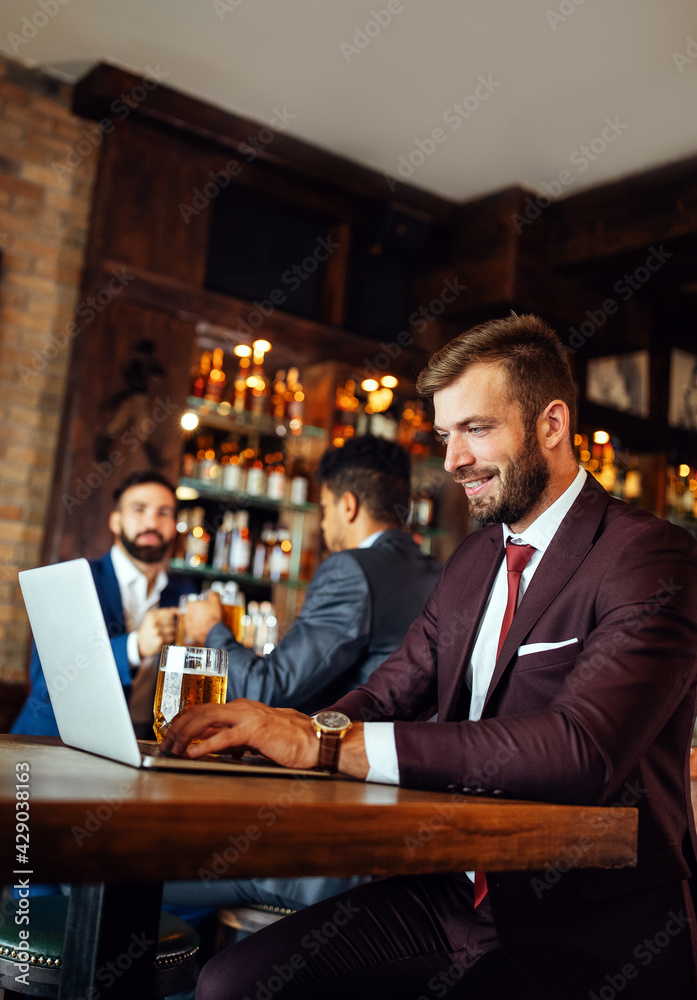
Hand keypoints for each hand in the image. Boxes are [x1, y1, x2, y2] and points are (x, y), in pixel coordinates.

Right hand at [137, 607, 176, 657]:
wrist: (140, 644)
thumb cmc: (149, 629)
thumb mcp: (154, 618)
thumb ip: (166, 612)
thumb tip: (178, 610)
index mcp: (151, 615)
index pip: (169, 613)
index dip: (171, 618)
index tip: (167, 621)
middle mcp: (153, 622)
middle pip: (172, 621)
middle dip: (171, 626)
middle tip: (164, 629)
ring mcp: (156, 631)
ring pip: (173, 630)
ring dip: (171, 633)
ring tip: (163, 635)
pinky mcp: (159, 640)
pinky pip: (172, 638)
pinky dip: (169, 639)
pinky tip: (163, 640)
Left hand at [160, 698, 319, 767]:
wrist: (317, 739)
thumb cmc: (292, 740)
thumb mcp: (257, 737)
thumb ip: (237, 739)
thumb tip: (217, 746)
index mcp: (242, 708)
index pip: (205, 709)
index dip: (184, 721)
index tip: (171, 734)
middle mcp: (242, 707)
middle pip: (200, 710)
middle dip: (178, 726)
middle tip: (165, 743)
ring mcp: (248, 717)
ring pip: (206, 718)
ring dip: (185, 734)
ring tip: (173, 748)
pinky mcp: (255, 731)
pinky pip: (224, 737)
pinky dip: (204, 745)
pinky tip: (192, 753)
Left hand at [183, 593, 222, 644]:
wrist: (215, 632)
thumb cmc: (214, 616)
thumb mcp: (216, 601)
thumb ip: (212, 595)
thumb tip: (212, 593)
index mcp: (191, 606)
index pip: (193, 603)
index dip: (200, 605)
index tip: (205, 607)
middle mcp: (187, 615)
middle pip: (192, 613)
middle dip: (198, 613)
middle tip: (206, 615)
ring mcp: (188, 626)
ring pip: (192, 622)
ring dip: (197, 622)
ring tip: (206, 623)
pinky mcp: (190, 634)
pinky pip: (193, 631)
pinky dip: (198, 630)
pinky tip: (204, 630)